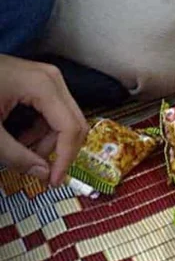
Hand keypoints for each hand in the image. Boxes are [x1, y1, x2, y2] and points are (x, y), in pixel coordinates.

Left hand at [0, 55, 87, 185]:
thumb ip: (15, 155)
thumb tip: (42, 173)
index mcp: (44, 86)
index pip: (70, 127)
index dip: (65, 158)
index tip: (53, 181)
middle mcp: (53, 79)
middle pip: (73, 122)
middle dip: (57, 150)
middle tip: (39, 171)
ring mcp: (47, 79)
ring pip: (63, 119)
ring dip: (45, 140)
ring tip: (19, 150)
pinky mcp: (40, 82)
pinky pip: (52, 111)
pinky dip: (39, 129)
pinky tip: (19, 137)